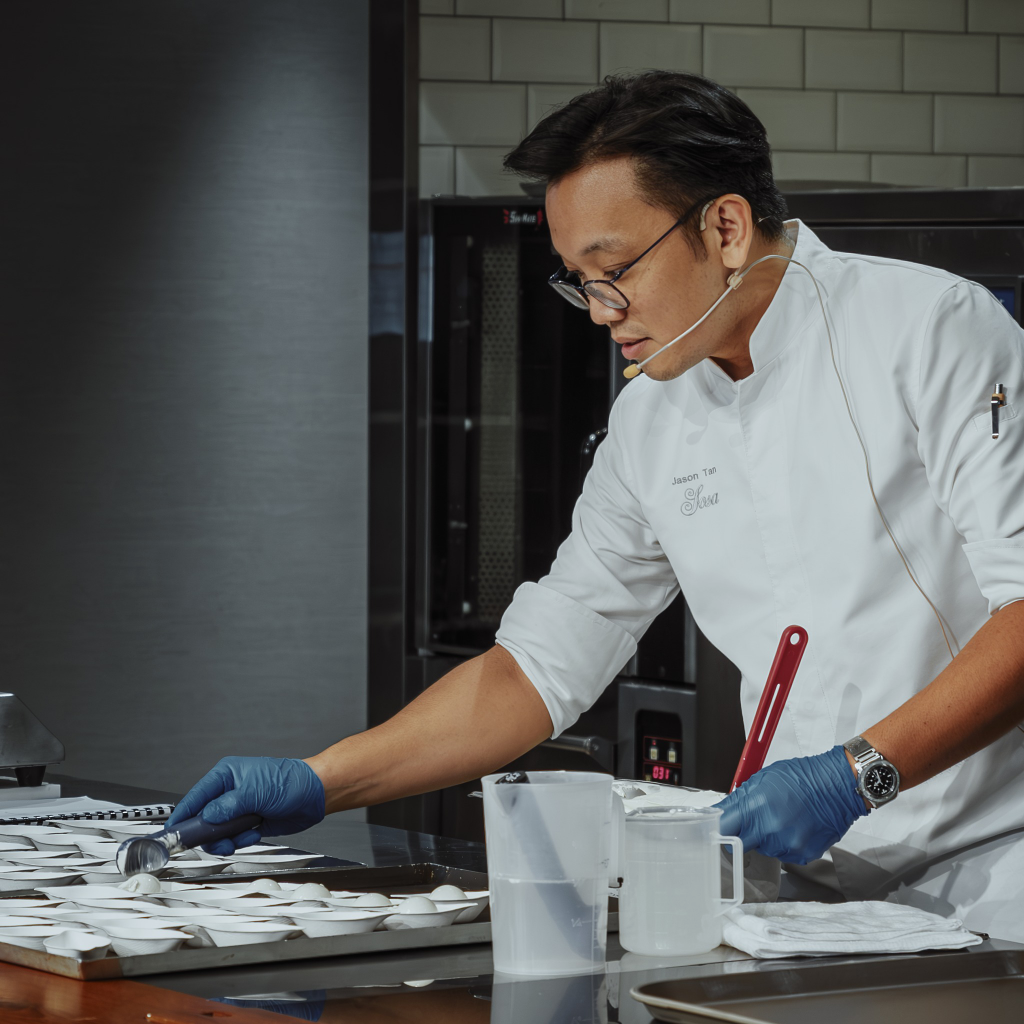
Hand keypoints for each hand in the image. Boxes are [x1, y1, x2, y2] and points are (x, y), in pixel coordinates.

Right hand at [167, 756, 325, 854]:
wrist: (314, 795)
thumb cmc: (291, 782)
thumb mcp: (255, 791)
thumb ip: (228, 806)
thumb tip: (207, 817)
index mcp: (226, 775)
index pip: (196, 796)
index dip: (183, 814)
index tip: (173, 832)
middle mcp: (229, 792)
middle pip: (203, 818)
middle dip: (210, 832)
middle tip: (218, 839)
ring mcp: (238, 808)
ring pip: (217, 832)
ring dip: (226, 839)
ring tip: (241, 836)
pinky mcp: (247, 823)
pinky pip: (233, 838)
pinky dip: (241, 841)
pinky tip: (254, 833)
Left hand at [714, 745, 866, 864]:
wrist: (837, 787)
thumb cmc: (801, 777)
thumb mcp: (762, 779)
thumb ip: (739, 799)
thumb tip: (720, 812)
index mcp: (756, 807)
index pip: (723, 829)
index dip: (718, 829)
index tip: (716, 829)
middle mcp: (770, 829)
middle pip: (740, 844)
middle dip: (741, 834)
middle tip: (752, 822)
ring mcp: (786, 844)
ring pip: (763, 849)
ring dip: (765, 838)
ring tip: (781, 818)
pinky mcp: (801, 855)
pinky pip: (782, 854)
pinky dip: (783, 844)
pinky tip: (794, 827)